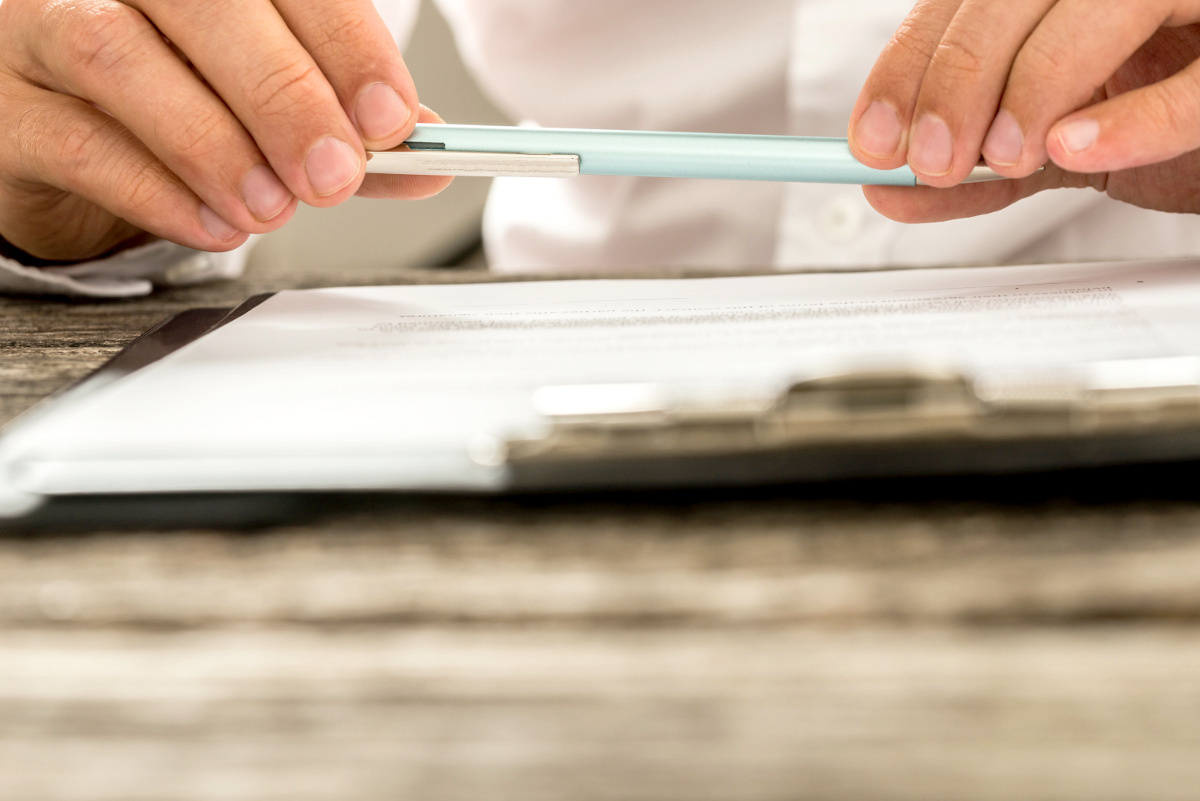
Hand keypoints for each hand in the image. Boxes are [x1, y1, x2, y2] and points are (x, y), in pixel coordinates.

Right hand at [0, 0, 451, 262]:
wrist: (59, 119)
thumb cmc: (175, 88)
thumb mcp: (268, 93)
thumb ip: (344, 119)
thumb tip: (426, 156)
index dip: (343, 43)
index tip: (391, 117)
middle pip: (202, 2)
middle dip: (284, 96)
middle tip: (335, 174)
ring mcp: (35, 23)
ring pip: (118, 59)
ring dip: (215, 146)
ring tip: (273, 209)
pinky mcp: (5, 104)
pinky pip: (77, 140)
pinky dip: (158, 191)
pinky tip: (214, 223)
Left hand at [847, 1, 1199, 223]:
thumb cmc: (1162, 115)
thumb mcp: (1054, 145)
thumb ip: (979, 170)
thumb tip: (889, 189)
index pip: (969, 0)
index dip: (910, 65)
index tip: (874, 137)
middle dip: (959, 82)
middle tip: (931, 159)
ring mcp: (1193, 5)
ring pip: (1109, 3)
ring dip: (1036, 84)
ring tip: (1006, 153)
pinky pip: (1194, 86)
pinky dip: (1131, 118)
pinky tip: (1073, 145)